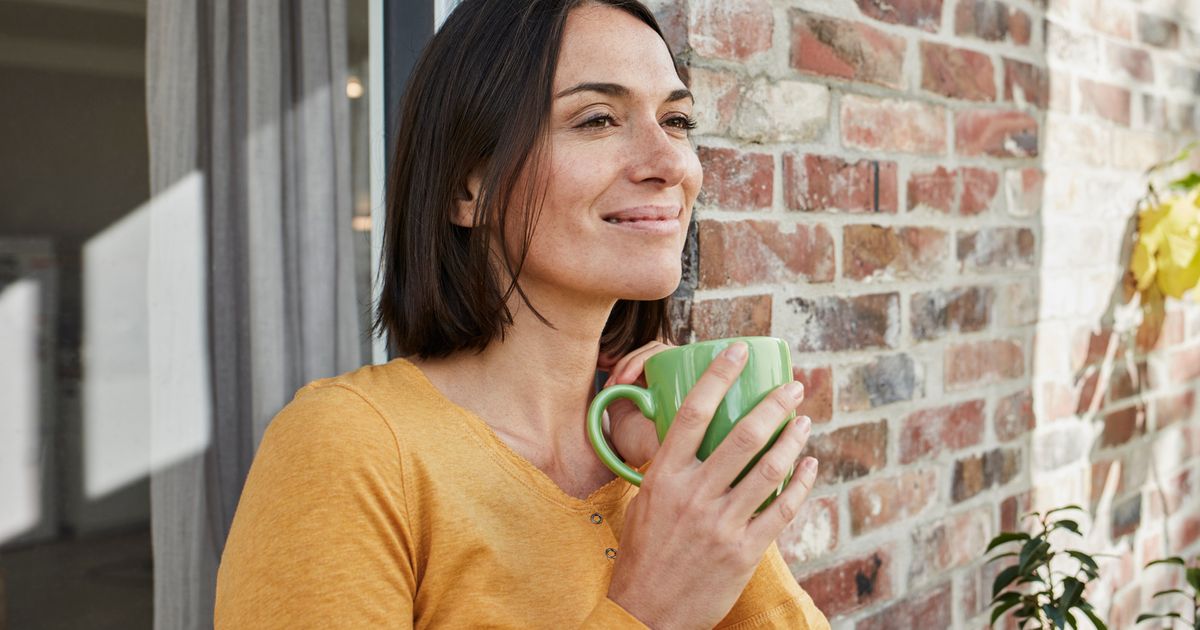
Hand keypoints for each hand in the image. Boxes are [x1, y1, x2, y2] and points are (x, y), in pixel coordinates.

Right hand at [606, 342, 818, 629]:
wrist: (646, 613)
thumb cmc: (643, 554)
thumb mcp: (645, 503)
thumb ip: (670, 469)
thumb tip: (693, 435)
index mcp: (663, 477)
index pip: (692, 412)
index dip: (719, 376)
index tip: (738, 351)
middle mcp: (693, 495)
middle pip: (741, 435)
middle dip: (774, 404)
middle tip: (793, 387)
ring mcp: (721, 524)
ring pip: (769, 468)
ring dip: (794, 439)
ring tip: (805, 421)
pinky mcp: (744, 551)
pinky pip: (781, 509)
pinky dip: (801, 484)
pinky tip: (809, 467)